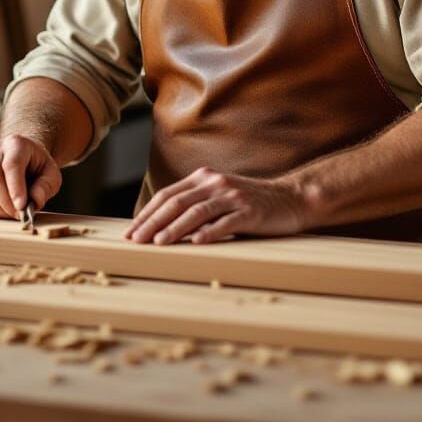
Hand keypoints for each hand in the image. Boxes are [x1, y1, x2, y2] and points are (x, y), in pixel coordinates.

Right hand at [0, 134, 62, 218]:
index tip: (22, 206)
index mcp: (15, 144)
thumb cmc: (38, 165)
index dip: (15, 188)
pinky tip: (4, 210)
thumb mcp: (51, 173)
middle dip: (7, 204)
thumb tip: (35, 201)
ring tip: (14, 212)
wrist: (23, 156)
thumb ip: (46, 186)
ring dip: (0, 210)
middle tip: (20, 215)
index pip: (11, 165)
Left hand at [124, 167, 306, 244]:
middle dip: (152, 222)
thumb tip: (160, 227)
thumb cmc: (250, 204)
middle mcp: (216, 183)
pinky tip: (195, 243)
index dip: (147, 213)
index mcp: (204, 178)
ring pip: (197, 211)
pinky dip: (209, 233)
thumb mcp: (219, 197)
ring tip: (158, 243)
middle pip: (177, 202)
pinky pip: (225, 222)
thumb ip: (195, 205)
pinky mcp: (250, 211)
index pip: (168, 195)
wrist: (290, 199)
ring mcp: (233, 196)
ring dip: (175, 228)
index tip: (130, 232)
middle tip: (135, 241)